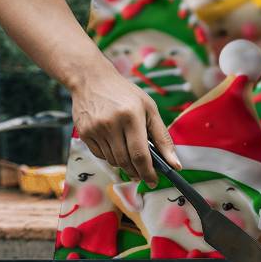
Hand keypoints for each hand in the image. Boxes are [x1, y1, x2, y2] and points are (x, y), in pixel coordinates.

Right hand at [71, 65, 180, 184]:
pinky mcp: (84, 133)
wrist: (92, 79)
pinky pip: (101, 156)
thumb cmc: (125, 94)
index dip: (148, 172)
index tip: (154, 181)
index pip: (140, 154)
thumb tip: (175, 164)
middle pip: (126, 161)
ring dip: (125, 163)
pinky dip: (111, 156)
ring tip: (129, 153)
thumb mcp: (149, 108)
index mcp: (131, 115)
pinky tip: (115, 144)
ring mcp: (96, 129)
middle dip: (137, 172)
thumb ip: (163, 137)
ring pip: (113, 161)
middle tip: (144, 174)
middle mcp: (111, 123)